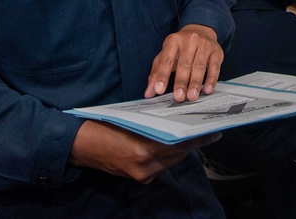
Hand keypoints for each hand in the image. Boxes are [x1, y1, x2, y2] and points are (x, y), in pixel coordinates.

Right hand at [69, 119, 220, 182]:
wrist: (81, 146)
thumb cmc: (104, 125)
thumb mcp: (132, 118)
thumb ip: (155, 122)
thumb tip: (179, 119)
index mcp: (143, 150)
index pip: (180, 144)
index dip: (200, 138)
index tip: (215, 131)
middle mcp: (145, 166)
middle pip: (179, 154)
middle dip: (195, 142)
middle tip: (210, 131)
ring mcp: (143, 174)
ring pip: (172, 160)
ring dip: (184, 148)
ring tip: (197, 136)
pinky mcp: (140, 178)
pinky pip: (163, 165)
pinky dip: (171, 155)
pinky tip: (177, 144)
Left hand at [144, 24, 222, 101]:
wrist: (201, 30)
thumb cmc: (181, 47)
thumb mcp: (166, 55)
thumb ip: (156, 73)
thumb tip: (149, 92)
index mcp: (173, 41)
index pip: (166, 60)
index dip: (162, 75)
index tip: (159, 90)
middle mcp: (189, 40)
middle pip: (184, 64)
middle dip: (181, 82)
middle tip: (178, 97)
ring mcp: (204, 45)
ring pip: (199, 66)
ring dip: (195, 83)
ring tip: (191, 96)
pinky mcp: (216, 52)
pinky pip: (214, 67)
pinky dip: (211, 79)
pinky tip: (207, 89)